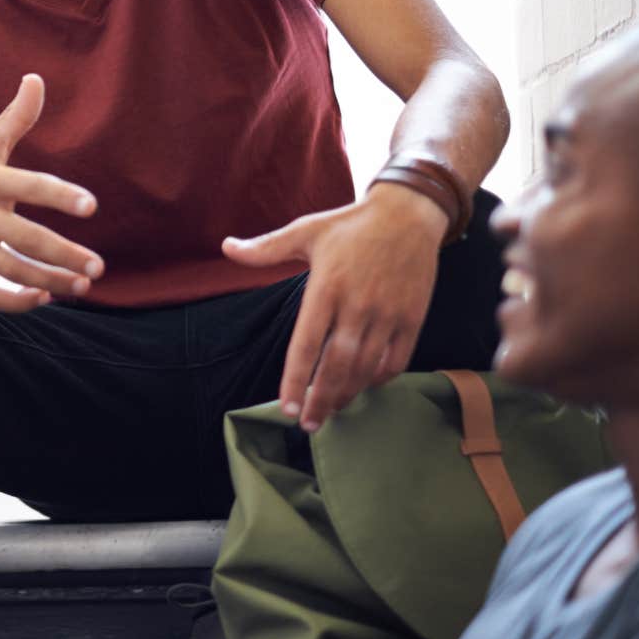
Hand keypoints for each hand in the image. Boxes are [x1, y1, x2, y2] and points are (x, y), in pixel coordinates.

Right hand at [0, 74, 103, 311]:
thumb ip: (16, 118)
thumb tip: (36, 78)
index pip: (29, 185)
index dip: (60, 195)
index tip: (91, 206)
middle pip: (24, 236)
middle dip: (64, 255)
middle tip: (98, 266)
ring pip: (10, 270)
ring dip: (49, 281)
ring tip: (82, 285)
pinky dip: (14, 302)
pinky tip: (43, 298)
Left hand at [222, 183, 447, 430]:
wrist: (408, 213)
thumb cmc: (350, 224)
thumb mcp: (304, 231)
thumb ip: (265, 248)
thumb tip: (226, 247)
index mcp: (326, 288)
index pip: (306, 345)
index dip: (295, 380)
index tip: (286, 407)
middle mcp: (357, 306)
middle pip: (336, 366)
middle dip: (320, 401)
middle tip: (307, 425)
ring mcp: (387, 314)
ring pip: (365, 368)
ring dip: (347, 394)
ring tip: (331, 412)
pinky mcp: (412, 318)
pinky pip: (396, 360)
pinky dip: (379, 378)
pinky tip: (363, 385)